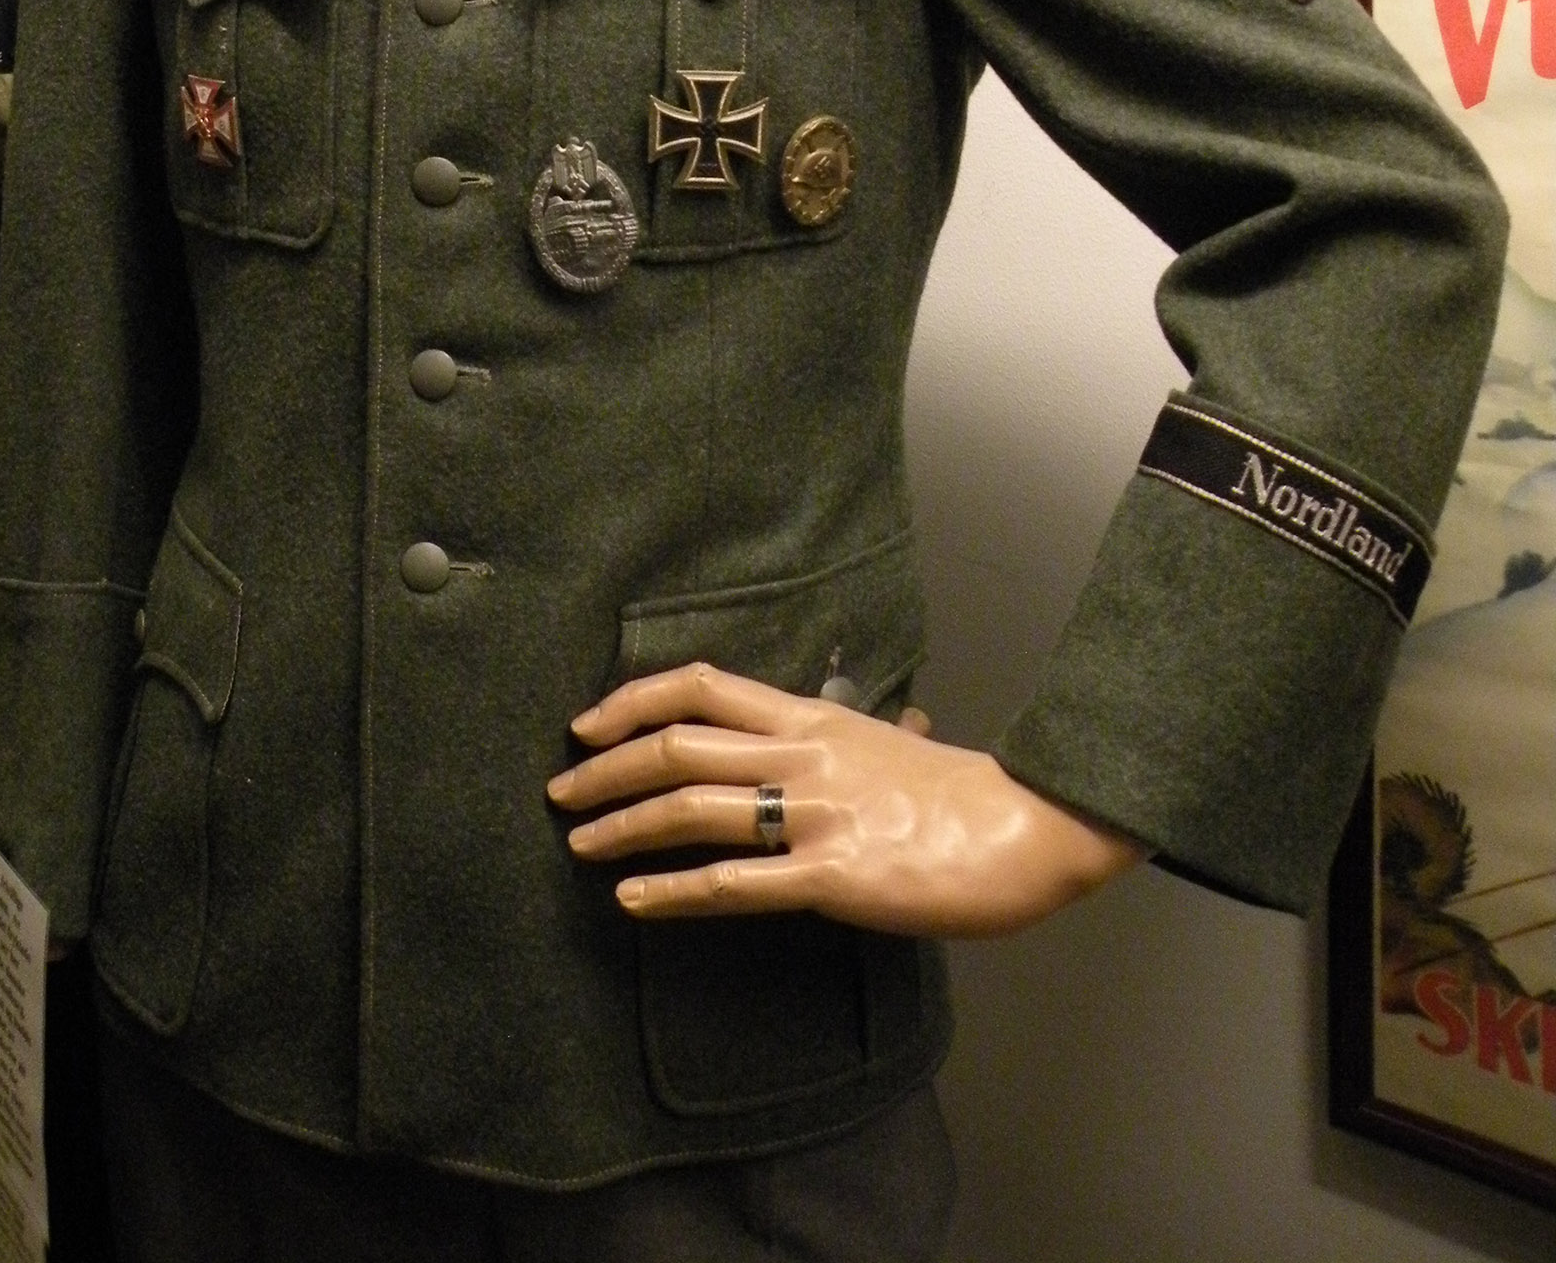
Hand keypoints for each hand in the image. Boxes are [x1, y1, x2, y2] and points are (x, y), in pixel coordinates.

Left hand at [546, 663, 1144, 938]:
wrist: (1027, 827)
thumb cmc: (960, 794)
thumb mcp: (888, 743)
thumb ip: (845, 738)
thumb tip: (847, 727)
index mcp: (812, 716)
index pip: (700, 686)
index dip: (630, 701)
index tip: (584, 725)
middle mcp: (802, 755)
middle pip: (678, 746)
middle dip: (606, 769)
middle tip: (560, 793)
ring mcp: (815, 814)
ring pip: (693, 809)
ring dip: (622, 826)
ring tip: (578, 845)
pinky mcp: (833, 876)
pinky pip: (737, 883)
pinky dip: (675, 891)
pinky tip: (635, 899)